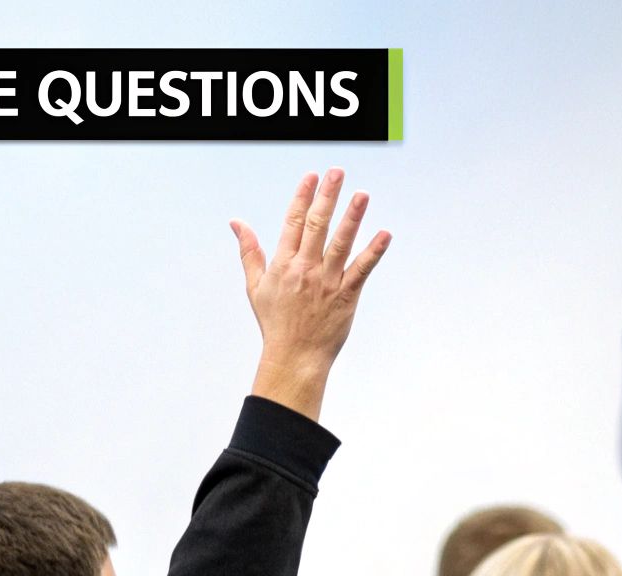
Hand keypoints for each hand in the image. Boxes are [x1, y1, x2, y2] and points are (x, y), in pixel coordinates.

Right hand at [231, 168, 391, 420]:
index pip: (293, 222)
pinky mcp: (346, 295)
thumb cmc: (275, 322)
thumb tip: (237, 223)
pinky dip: (374, 252)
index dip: (303, 197)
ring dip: (352, 217)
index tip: (311, 176)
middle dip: (327, 197)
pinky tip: (385, 235)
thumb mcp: (255, 286)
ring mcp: (327, 281)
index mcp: (283, 264)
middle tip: (337, 172)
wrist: (295, 356)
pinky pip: (361, 270)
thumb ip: (249, 251)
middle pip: (317, 225)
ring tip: (362, 195)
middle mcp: (305, 268)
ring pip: (341, 243)